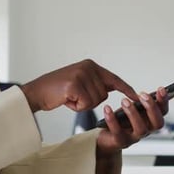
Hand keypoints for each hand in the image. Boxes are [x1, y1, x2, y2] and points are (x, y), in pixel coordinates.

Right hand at [20, 59, 137, 112]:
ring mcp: (82, 75)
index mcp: (91, 65)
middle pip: (104, 94)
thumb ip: (94, 83)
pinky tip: (66, 100)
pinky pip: (86, 104)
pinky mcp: (75, 85)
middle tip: (74, 96)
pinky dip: (77, 107)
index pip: (113, 78)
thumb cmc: (57, 90)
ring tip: (69, 97)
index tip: (137, 96)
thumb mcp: (79, 82)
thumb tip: (108, 89)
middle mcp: (88, 67)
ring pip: (96, 100)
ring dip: (83, 104)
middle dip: (90, 101)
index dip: (126, 89)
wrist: (36, 92)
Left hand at [95, 87, 168, 173]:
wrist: (105, 137)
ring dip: (133, 113)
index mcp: (150, 120)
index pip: (163, 112)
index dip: (164, 101)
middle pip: (157, 123)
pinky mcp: (120, 142)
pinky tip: (107, 108)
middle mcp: (146, 130)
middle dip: (152, 108)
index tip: (161, 89)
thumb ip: (140, 101)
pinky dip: (112, 120)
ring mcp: (134, 138)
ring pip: (140, 129)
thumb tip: (146, 92)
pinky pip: (118, 132)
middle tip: (143, 95)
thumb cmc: (121, 120)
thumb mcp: (132, 107)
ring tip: (124, 100)